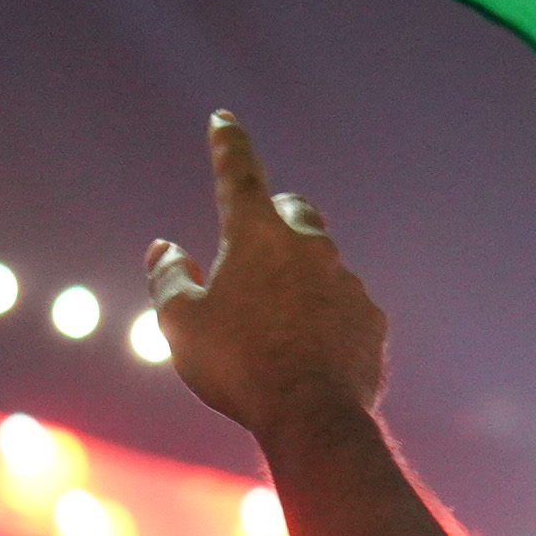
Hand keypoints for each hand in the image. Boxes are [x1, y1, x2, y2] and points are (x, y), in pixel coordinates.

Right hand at [149, 115, 389, 445]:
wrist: (312, 416)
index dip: (229, 145)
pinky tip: (307, 354)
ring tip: (273, 328)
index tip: (224, 119)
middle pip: (294, 211)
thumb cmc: (236, 366)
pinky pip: (344, 307)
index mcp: (257, 236)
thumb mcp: (180, 322)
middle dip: (274, 217)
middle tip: (254, 245)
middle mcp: (309, 247)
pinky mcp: (371, 319)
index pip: (239, 174)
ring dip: (298, 280)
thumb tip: (164, 248)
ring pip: (321, 265)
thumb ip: (168, 277)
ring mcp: (347, 281)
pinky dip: (324, 318)